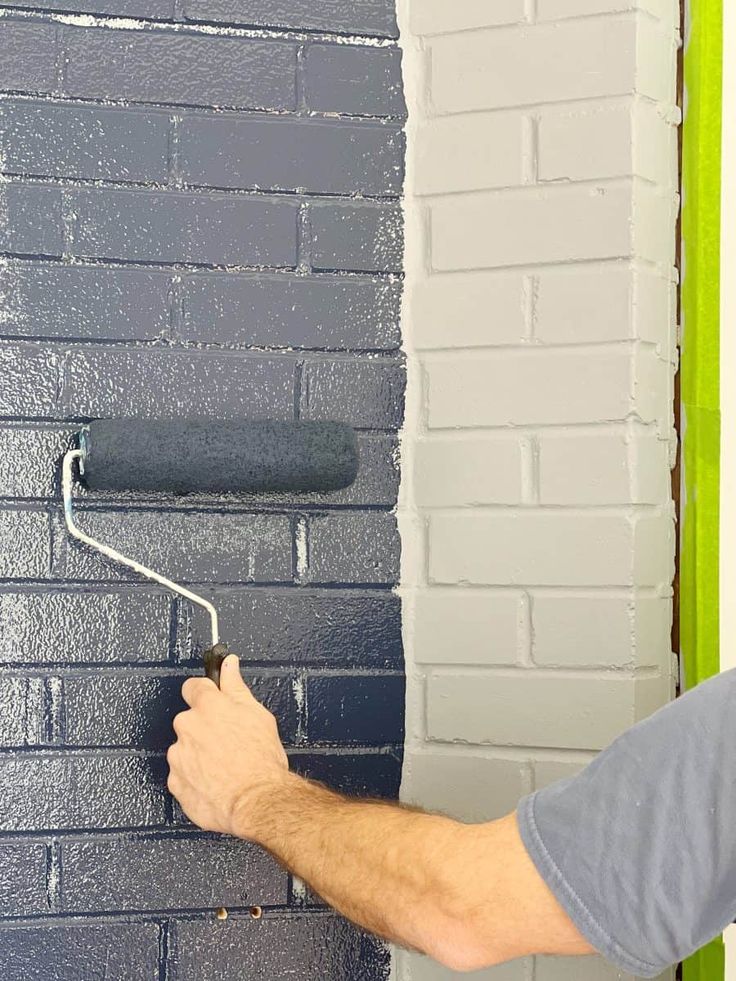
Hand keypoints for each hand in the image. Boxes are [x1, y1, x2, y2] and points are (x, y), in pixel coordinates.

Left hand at [167, 654, 288, 838]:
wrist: (257, 801)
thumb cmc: (261, 760)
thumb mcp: (257, 714)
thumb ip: (236, 686)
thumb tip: (229, 664)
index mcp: (207, 706)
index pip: (193, 687)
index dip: (204, 694)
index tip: (211, 701)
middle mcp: (187, 727)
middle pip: (189, 720)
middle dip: (204, 729)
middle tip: (229, 743)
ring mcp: (178, 757)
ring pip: (185, 749)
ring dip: (199, 755)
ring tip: (224, 767)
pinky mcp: (175, 783)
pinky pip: (182, 775)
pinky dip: (195, 778)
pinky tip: (216, 782)